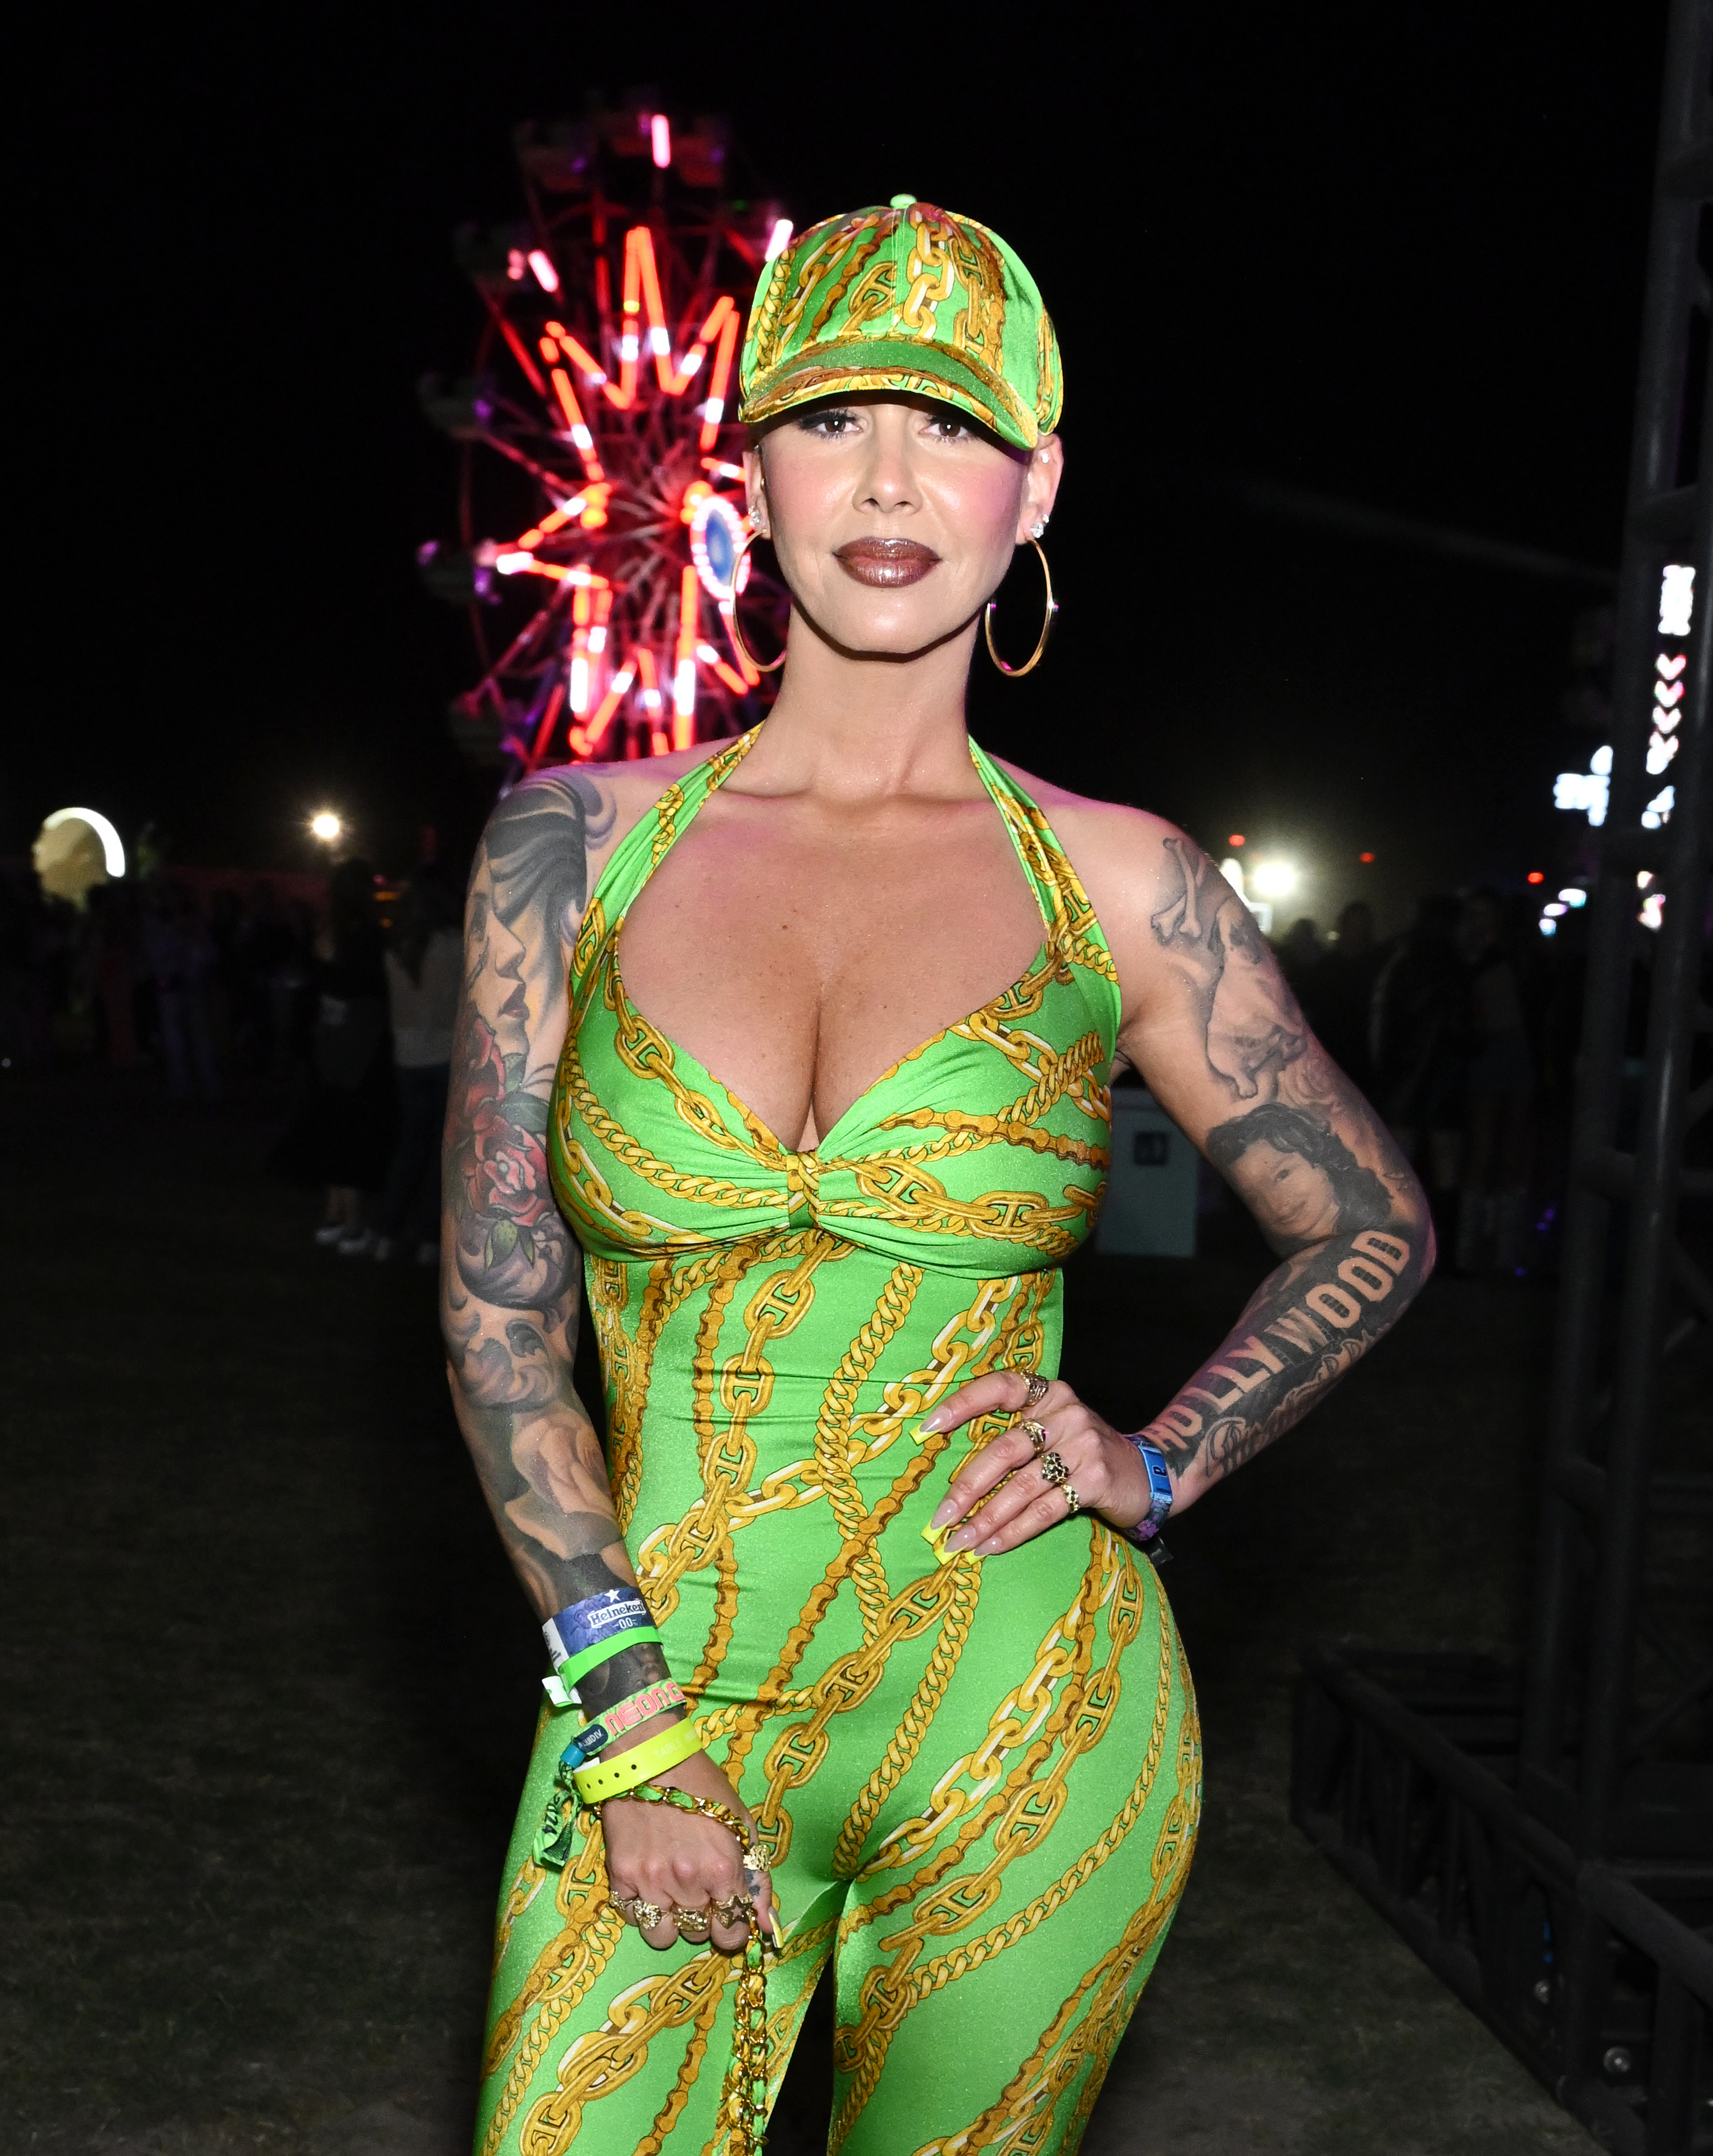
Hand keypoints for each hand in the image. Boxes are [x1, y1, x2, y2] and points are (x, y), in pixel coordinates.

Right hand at [601, 1741, 776, 1954]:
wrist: (649, 1759)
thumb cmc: (702, 1786)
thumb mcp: (742, 1823)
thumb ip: (757, 1877)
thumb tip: (764, 1925)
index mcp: (722, 1868)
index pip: (731, 1930)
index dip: (732, 1929)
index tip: (728, 1917)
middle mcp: (687, 1880)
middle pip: (698, 1933)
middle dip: (703, 1917)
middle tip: (699, 1889)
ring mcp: (650, 1881)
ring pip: (662, 1935)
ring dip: (670, 1920)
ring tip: (672, 1892)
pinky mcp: (619, 1876)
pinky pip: (631, 1918)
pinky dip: (641, 1909)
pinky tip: (648, 1883)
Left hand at [924, 1372, 1155, 1555]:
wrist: (1145, 1473)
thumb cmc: (1083, 1453)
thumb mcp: (1053, 1429)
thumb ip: (1015, 1437)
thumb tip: (954, 1477)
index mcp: (1048, 1393)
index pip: (999, 1387)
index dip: (962, 1403)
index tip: (927, 1428)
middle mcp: (1065, 1412)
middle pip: (1003, 1450)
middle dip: (966, 1488)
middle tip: (939, 1519)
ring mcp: (1083, 1445)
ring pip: (1021, 1487)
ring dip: (985, 1519)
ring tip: (960, 1542)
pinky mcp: (1096, 1479)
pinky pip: (1045, 1510)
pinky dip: (1014, 1531)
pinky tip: (992, 1546)